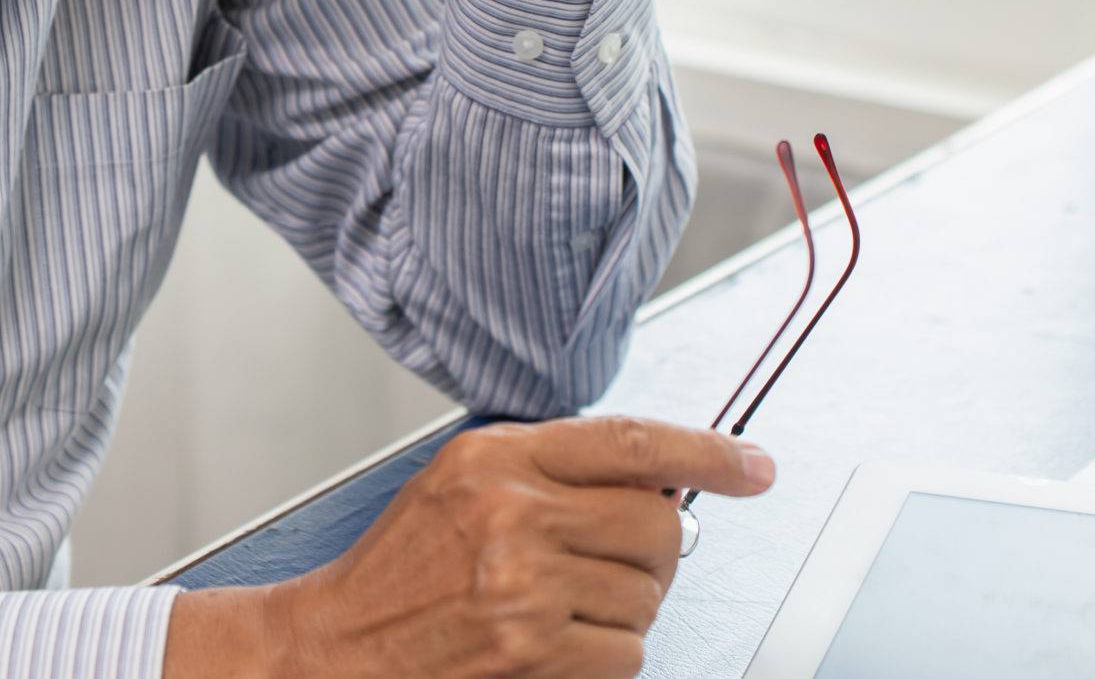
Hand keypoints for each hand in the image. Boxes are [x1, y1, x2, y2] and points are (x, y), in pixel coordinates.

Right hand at [163, 416, 774, 678]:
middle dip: (656, 549)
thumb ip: (550, 469)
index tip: (755, 466)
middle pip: (657, 522)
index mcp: (497, 456)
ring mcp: (524, 584)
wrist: (340, 644)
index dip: (708, 452)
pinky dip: (607, 654)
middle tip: (617, 561)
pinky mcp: (532, 649)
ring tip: (564, 604)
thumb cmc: (403, 566)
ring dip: (625, 607)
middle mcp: (513, 511)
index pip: (630, 442)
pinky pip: (627, 652)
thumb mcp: (463, 482)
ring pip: (648, 594)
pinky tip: (558, 641)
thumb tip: (659, 481)